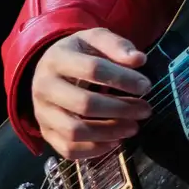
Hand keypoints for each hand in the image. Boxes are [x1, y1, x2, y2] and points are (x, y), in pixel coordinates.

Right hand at [30, 27, 153, 159]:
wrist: (49, 69)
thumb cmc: (78, 53)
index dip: (123, 79)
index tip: (146, 86)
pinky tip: (115, 141)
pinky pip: (67, 149)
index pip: (93, 70)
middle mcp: (44, 88)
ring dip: (110, 132)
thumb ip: (117, 46)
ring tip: (134, 127)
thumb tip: (139, 60)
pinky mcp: (46, 133)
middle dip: (120, 109)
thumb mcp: (95, 39)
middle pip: (84, 104)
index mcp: (57, 59)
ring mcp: (42, 113)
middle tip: (145, 110)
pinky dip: (94, 149)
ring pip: (74, 131)